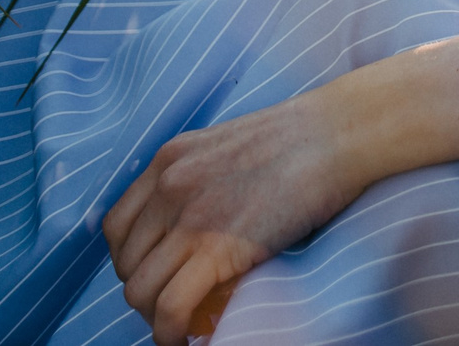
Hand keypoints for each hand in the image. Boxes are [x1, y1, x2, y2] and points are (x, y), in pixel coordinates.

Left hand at [104, 93, 365, 344]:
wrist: (342, 133)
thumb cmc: (305, 137)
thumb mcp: (231, 143)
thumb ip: (201, 174)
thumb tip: (200, 219)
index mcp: (170, 158)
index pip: (117, 226)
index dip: (130, 260)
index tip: (157, 273)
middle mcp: (169, 185)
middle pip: (126, 262)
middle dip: (145, 289)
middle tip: (175, 301)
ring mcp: (190, 217)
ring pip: (140, 290)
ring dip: (155, 315)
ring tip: (181, 323)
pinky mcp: (217, 248)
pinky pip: (171, 306)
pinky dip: (169, 332)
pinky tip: (184, 339)